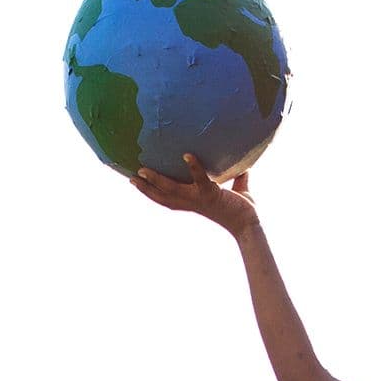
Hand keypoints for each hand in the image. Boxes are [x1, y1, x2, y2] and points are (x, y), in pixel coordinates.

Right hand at [129, 152, 257, 235]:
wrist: (249, 225)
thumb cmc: (243, 210)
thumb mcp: (237, 191)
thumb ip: (237, 178)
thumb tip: (243, 165)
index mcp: (193, 202)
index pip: (168, 198)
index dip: (152, 192)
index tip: (138, 183)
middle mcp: (192, 202)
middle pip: (162, 197)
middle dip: (145, 188)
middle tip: (130, 177)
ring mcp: (199, 198)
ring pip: (172, 189)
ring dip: (156, 179)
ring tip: (143, 169)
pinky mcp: (211, 194)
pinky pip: (200, 179)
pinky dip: (193, 167)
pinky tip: (186, 155)